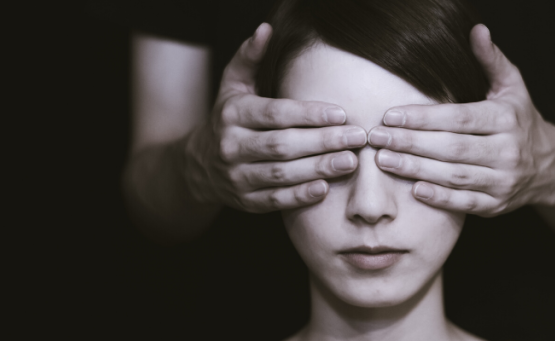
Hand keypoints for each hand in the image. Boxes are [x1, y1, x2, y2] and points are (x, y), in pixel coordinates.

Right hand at [184, 23, 366, 212]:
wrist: (198, 166)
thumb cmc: (228, 119)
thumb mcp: (233, 86)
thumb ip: (250, 58)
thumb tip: (265, 29)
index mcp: (232, 114)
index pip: (275, 114)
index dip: (309, 114)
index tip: (342, 113)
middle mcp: (231, 146)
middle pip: (282, 145)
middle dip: (323, 141)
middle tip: (357, 137)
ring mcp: (237, 177)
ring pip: (281, 174)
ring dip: (318, 168)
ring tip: (351, 161)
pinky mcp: (245, 202)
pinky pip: (275, 201)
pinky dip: (300, 196)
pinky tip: (326, 188)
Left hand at [367, 24, 554, 216]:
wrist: (553, 168)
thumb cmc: (521, 121)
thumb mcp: (512, 88)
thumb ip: (491, 60)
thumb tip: (476, 30)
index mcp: (506, 119)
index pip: (459, 118)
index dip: (423, 118)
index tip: (390, 116)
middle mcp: (507, 151)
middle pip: (452, 148)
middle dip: (410, 143)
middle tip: (376, 139)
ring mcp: (503, 181)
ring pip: (455, 176)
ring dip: (416, 170)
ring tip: (384, 161)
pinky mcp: (496, 205)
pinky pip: (465, 203)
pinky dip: (440, 199)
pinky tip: (414, 190)